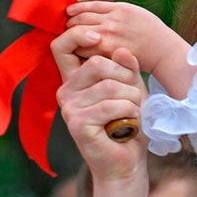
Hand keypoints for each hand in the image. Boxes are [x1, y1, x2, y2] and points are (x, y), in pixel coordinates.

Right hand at [52, 26, 147, 181]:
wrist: (127, 162)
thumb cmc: (129, 123)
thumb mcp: (132, 89)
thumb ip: (127, 69)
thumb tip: (122, 50)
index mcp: (75, 79)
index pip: (62, 46)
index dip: (78, 35)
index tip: (99, 37)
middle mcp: (66, 91)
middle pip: (97, 62)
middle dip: (126, 77)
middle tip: (134, 97)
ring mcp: (69, 108)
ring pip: (110, 85)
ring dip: (133, 99)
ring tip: (133, 113)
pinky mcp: (78, 124)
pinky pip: (112, 105)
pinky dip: (130, 113)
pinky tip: (129, 124)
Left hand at [64, 1, 188, 79]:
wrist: (163, 50)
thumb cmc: (151, 31)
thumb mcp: (134, 12)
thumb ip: (115, 10)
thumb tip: (94, 10)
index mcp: (118, 9)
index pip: (88, 7)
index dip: (75, 10)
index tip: (69, 14)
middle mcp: (112, 21)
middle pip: (80, 19)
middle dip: (71, 24)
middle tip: (67, 28)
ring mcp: (110, 37)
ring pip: (80, 34)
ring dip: (72, 37)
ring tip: (71, 41)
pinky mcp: (109, 52)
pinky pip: (86, 50)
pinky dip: (79, 50)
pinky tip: (79, 52)